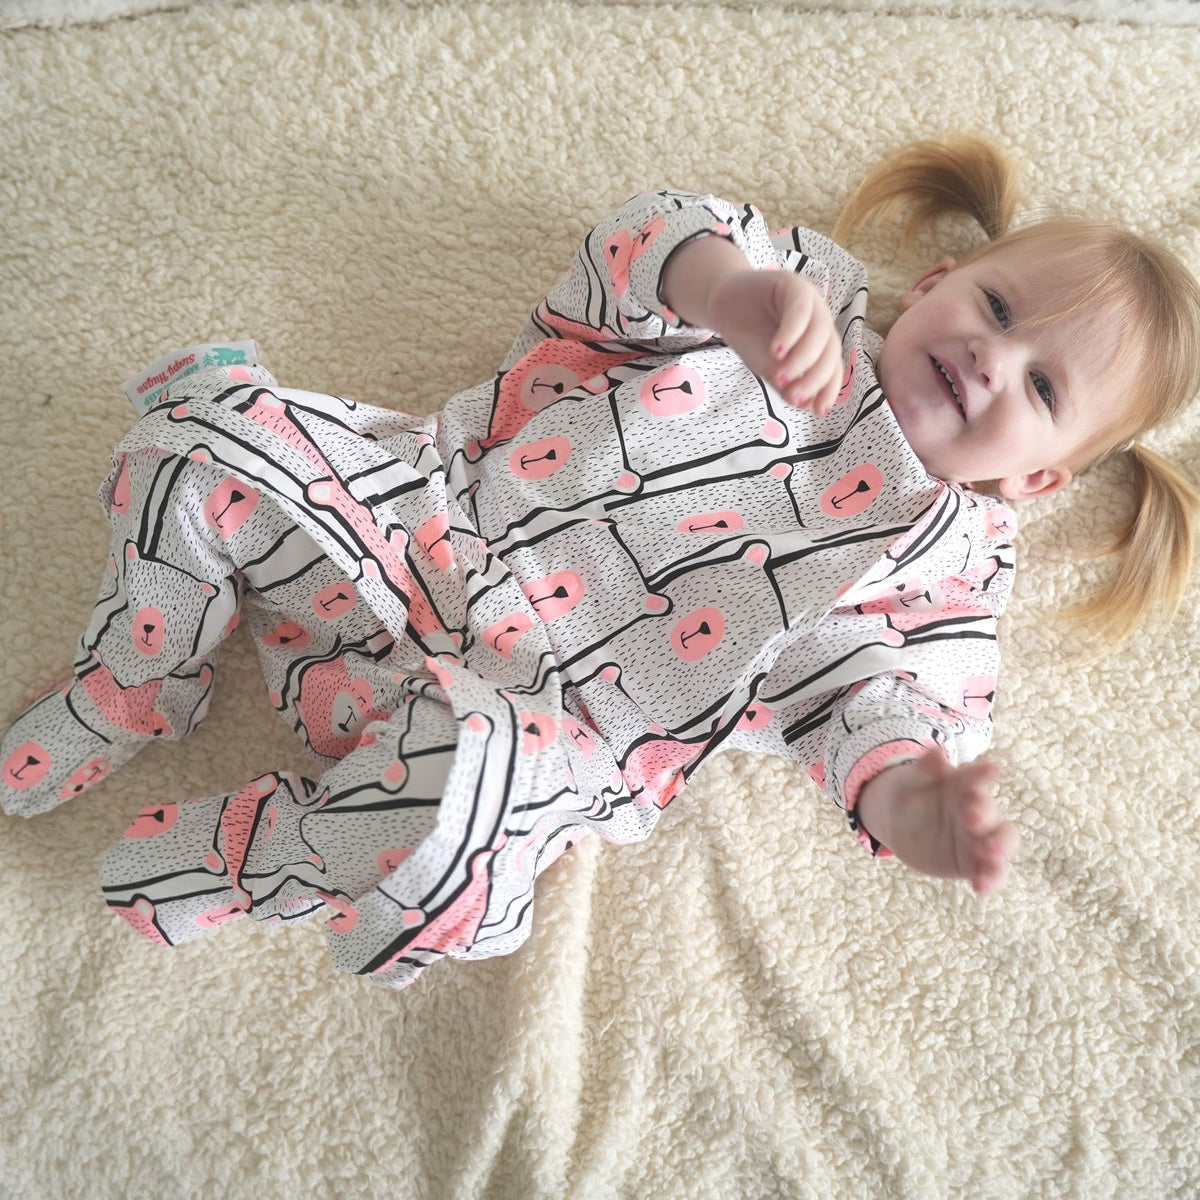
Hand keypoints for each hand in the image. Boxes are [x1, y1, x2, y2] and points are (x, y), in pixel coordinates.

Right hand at [707, 269, 844, 413]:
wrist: (723, 303)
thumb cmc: (748, 334)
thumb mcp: (766, 365)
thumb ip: (785, 382)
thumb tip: (804, 403)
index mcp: (820, 343)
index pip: (832, 368)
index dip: (829, 390)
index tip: (818, 412)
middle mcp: (820, 321)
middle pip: (830, 352)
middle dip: (814, 378)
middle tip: (794, 397)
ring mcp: (810, 302)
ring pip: (820, 333)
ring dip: (802, 359)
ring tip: (780, 377)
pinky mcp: (793, 285)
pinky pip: (800, 311)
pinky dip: (791, 333)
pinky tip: (777, 350)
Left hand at [854, 749, 1019, 893]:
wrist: (899, 823)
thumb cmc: (909, 794)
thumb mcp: (910, 781)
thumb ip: (923, 769)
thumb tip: (936, 751)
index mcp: (963, 784)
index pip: (977, 777)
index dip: (983, 774)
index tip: (990, 770)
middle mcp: (978, 810)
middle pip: (993, 812)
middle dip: (987, 814)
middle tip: (972, 817)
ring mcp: (979, 838)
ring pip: (1002, 844)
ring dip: (1000, 849)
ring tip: (990, 854)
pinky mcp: (974, 863)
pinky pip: (990, 872)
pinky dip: (991, 879)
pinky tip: (979, 887)